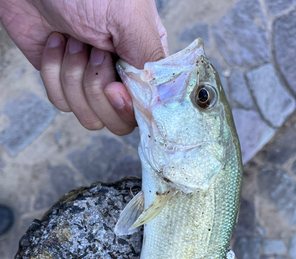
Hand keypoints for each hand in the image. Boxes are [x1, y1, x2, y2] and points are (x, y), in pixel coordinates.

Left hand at [0, 0, 167, 134]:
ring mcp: (90, 80)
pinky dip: (53, 71)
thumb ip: (151, 60)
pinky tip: (55, 43)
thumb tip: (162, 99)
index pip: (146, 110)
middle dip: (96, 90)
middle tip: (93, 52)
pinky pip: (61, 102)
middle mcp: (119, 75)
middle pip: (117, 121)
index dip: (128, 108)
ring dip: (73, 77)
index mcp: (143, 61)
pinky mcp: (61, 80)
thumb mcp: (129, 18)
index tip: (113, 88)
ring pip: (88, 115)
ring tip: (73, 40)